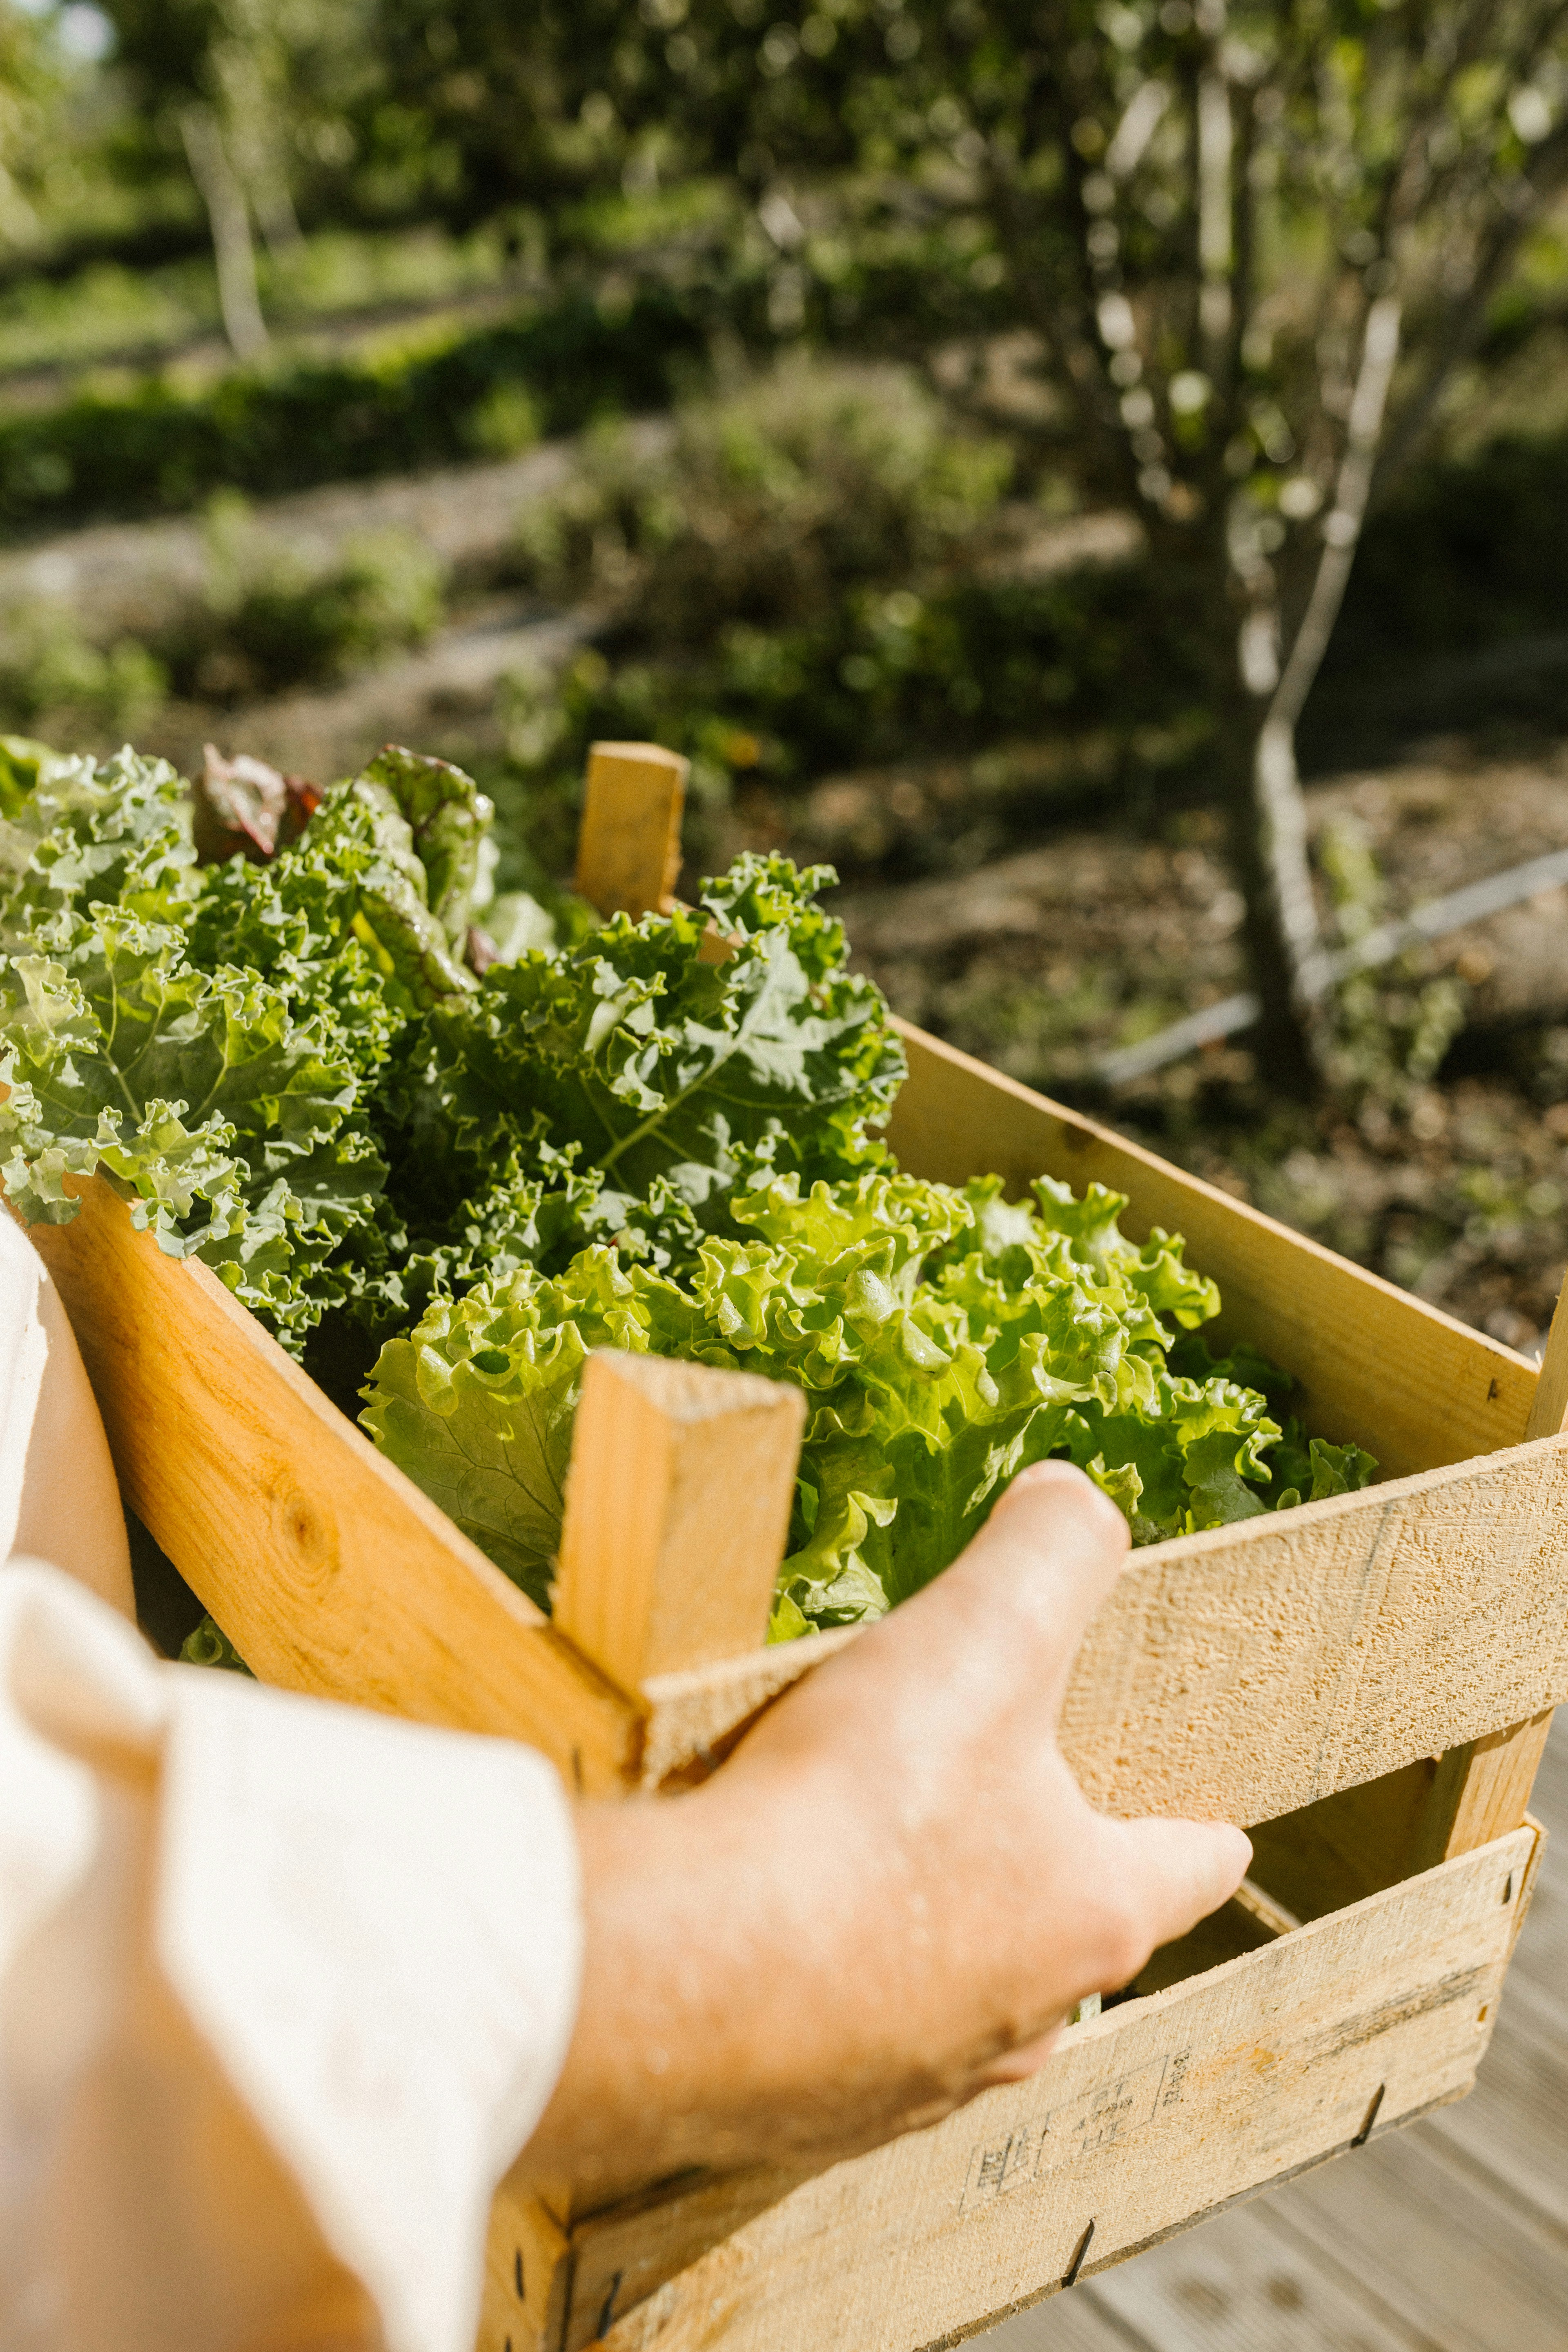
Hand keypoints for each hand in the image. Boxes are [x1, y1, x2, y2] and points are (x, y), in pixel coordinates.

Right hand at [524, 1460, 1249, 2193]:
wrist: (687, 1976)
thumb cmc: (860, 1814)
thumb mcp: (982, 1633)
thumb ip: (1051, 1551)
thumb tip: (1077, 1500)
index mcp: (1088, 1913)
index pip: (1182, 1872)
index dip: (1202, 1839)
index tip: (1222, 1835)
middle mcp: (1020, 2016)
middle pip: (1064, 1943)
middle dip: (1040, 1884)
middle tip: (1004, 1821)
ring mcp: (911, 2077)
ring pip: (951, 2004)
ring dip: (925, 1948)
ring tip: (871, 1877)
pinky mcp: (803, 2110)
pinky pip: (833, 2047)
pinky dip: (819, 1995)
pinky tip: (766, 1942)